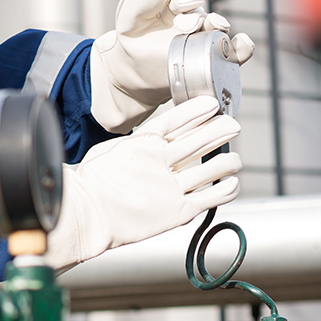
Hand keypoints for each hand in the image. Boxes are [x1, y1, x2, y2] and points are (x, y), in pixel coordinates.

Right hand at [44, 96, 241, 272]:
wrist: (85, 214)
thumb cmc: (87, 186)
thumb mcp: (106, 153)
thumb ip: (128, 147)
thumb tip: (140, 143)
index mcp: (142, 143)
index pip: (177, 120)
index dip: (197, 111)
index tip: (212, 106)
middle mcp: (160, 160)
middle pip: (200, 139)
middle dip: (221, 130)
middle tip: (232, 125)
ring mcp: (171, 185)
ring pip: (212, 167)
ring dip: (228, 161)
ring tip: (235, 160)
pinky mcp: (178, 209)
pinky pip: (212, 196)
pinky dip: (226, 188)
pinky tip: (232, 184)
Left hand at [89, 0, 254, 132]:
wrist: (134, 77)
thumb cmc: (132, 43)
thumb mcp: (129, 19)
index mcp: (175, 7)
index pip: (184, 0)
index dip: (184, 1)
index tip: (182, 6)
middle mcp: (194, 22)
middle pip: (205, 16)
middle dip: (202, 18)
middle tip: (192, 26)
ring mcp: (204, 42)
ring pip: (220, 33)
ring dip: (221, 30)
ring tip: (217, 29)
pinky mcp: (213, 62)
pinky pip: (234, 53)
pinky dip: (242, 48)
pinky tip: (243, 43)